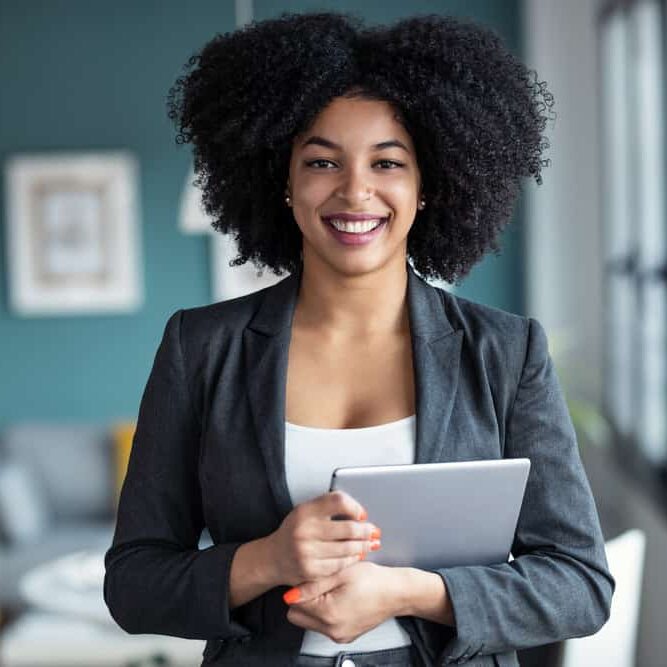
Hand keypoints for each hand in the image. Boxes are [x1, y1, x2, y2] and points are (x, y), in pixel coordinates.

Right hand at [265, 491, 381, 586]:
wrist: (273, 558)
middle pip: (349, 528)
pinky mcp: (311, 571)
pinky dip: (352, 559)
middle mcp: (304, 531)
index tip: (362, 514)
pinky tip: (357, 555)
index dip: (355, 507)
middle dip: (366, 530)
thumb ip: (328, 507)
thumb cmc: (294, 532)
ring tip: (371, 543)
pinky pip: (341, 564)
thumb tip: (358, 512)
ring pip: (348, 548)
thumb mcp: (306, 511)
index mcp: (305, 511)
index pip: (338, 501)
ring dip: (364, 546)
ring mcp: (307, 553)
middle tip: (374, 531)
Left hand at [284, 561, 404, 643]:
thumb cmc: (373, 580)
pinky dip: (326, 613)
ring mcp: (339, 636)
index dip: (301, 587)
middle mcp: (333, 630)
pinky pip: (324, 626)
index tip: (312, 578)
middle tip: (320, 584)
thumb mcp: (341, 573)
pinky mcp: (345, 636)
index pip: (294, 604)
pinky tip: (340, 598)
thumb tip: (290, 595)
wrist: (397, 592)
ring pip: (310, 622)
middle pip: (298, 617)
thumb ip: (313, 584)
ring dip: (314, 606)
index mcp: (329, 614)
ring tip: (332, 589)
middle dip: (303, 600)